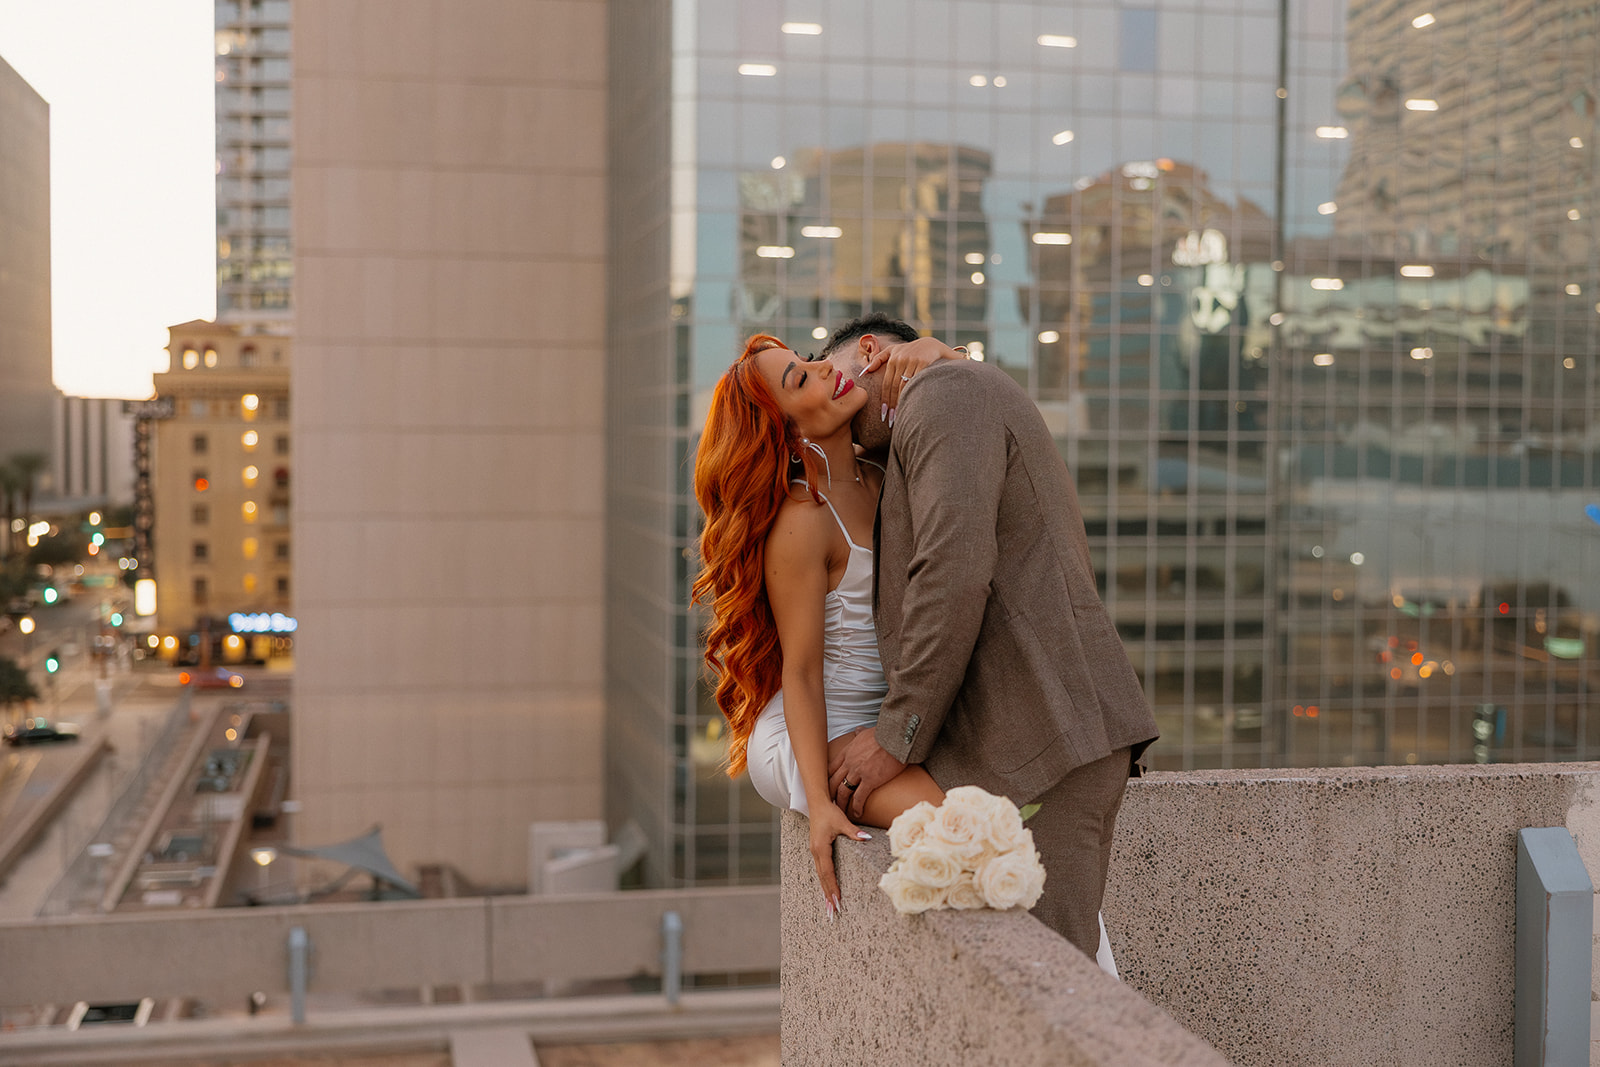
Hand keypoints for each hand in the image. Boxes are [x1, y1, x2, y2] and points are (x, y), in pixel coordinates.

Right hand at [809, 800, 869, 919]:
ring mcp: (815, 852)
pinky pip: (821, 870)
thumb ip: (854, 832)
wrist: (817, 803)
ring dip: (825, 891)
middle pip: (822, 878)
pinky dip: (824, 881)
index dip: (832, 887)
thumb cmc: (829, 812)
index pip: (828, 872)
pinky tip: (827, 889)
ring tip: (829, 906)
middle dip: (828, 895)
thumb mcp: (842, 821)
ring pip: (820, 876)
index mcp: (821, 848)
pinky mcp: (817, 850)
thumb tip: (866, 838)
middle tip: (833, 911)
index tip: (837, 900)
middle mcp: (816, 852)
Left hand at [827, 729, 906, 819]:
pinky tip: (857, 813)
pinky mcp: (870, 780)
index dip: (828, 779)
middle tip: (830, 802)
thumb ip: (860, 733)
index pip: (831, 768)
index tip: (827, 786)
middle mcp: (849, 763)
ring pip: (843, 791)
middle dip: (830, 793)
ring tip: (841, 812)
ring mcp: (858, 772)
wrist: (895, 738)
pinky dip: (857, 807)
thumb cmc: (883, 734)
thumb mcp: (866, 731)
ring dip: (841, 803)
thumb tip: (858, 729)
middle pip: (834, 781)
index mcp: (848, 752)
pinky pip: (859, 797)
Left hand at [864, 337, 967, 415]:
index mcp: (893, 359)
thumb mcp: (893, 350)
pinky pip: (916, 381)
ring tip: (899, 415)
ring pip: (904, 385)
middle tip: (890, 419)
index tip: (884, 413)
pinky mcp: (924, 362)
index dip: (885, 399)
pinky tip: (911, 403)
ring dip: (901, 401)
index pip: (887, 383)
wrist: (931, 344)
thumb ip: (878, 359)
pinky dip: (912, 393)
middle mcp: (901, 359)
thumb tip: (864, 372)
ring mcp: (913, 361)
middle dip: (892, 404)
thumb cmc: (910, 350)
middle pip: (894, 386)